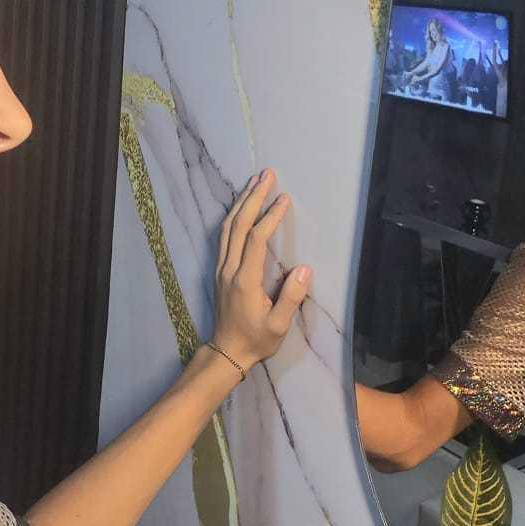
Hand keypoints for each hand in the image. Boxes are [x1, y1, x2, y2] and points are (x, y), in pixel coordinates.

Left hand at [212, 169, 310, 370]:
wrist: (227, 351)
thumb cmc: (256, 339)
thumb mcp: (279, 325)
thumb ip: (291, 297)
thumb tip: (304, 268)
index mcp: (245, 280)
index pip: (256, 239)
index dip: (270, 216)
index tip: (284, 198)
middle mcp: (229, 268)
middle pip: (238, 224)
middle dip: (253, 197)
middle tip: (267, 174)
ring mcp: (221, 267)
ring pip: (227, 226)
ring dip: (241, 202)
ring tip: (255, 181)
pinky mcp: (219, 269)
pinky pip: (224, 235)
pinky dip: (233, 215)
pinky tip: (241, 206)